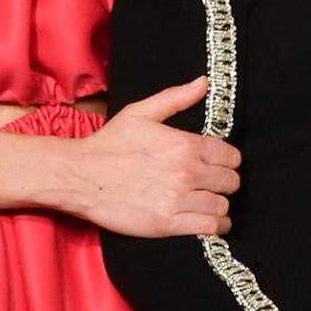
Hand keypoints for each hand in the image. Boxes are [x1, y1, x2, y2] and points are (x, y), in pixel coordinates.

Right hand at [65, 76, 240, 238]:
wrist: (80, 177)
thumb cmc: (108, 145)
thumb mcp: (140, 113)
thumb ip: (176, 98)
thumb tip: (204, 83)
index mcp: (184, 144)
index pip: (230, 156)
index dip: (227, 161)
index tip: (218, 165)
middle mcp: (186, 172)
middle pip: (230, 182)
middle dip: (224, 183)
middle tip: (213, 185)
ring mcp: (178, 199)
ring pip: (222, 206)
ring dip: (219, 206)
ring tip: (209, 204)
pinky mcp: (168, 223)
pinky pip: (210, 227)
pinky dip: (214, 226)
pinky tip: (209, 222)